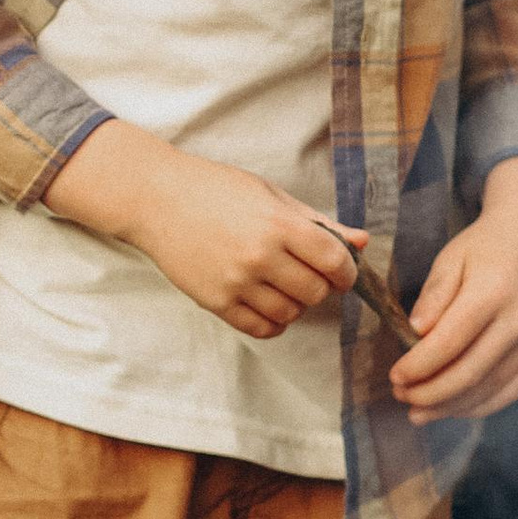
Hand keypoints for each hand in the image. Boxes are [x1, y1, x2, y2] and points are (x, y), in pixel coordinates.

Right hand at [48, 121, 358, 338]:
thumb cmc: (216, 190)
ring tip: (282, 285)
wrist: (156, 199)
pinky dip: (274, 321)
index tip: (340, 270)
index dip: (346, 271)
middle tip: (307, 273)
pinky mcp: (215, 301)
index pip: (334, 261)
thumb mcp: (271, 196)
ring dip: (296, 303)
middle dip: (320, 286)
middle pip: (316, 292)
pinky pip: (261, 328)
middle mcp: (259, 256)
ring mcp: (236, 282)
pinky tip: (267, 302)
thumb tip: (362, 242)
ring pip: (291, 313)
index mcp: (278, 224)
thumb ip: (318, 222)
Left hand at [390, 161, 517, 419]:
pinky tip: (454, 408)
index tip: (395, 377)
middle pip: (471, 372)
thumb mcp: (452, 257)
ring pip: (492, 387)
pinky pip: (514, 388)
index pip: (449, 342)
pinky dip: (482, 404)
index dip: (419, 366)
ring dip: (452, 406)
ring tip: (420, 412)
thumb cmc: (487, 244)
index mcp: (493, 291)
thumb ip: (434, 296)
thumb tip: (414, 333)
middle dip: (431, 393)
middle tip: (401, 398)